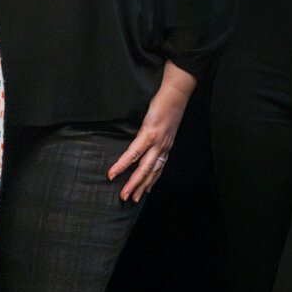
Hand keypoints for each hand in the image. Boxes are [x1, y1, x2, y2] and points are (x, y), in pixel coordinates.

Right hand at [107, 62, 196, 201]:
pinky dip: (122, 165)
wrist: (177, 91)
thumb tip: (148, 137)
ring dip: (133, 183)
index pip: (158, 167)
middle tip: (131, 200)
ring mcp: (157, 142)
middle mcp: (163, 147)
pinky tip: (113, 172)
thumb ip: (158, 133)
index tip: (145, 192)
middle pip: (151, 172)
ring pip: (143, 168)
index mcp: (166, 145)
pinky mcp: (149, 133)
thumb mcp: (167, 123)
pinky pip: (133, 153)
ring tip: (124, 195)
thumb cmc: (170, 103)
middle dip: (141, 188)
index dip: (151, 181)